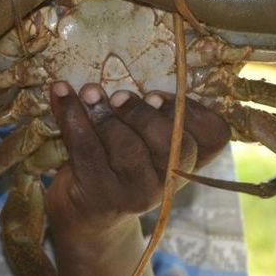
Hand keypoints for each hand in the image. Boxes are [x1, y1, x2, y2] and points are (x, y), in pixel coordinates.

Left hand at [45, 80, 229, 236]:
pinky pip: (88, 152)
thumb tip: (127, 65)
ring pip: (128, 149)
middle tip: (117, 95)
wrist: (87, 211)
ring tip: (88, 92)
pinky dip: (71, 118)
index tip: (157, 93)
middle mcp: (170, 180)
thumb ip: (146, 107)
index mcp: (190, 158)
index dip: (193, 111)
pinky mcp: (101, 197)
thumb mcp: (142, 134)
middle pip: (172, 145)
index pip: (215, 135)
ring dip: (103, 114)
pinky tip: (61, 95)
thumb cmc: (119, 159)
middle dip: (142, 114)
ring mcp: (137, 194)